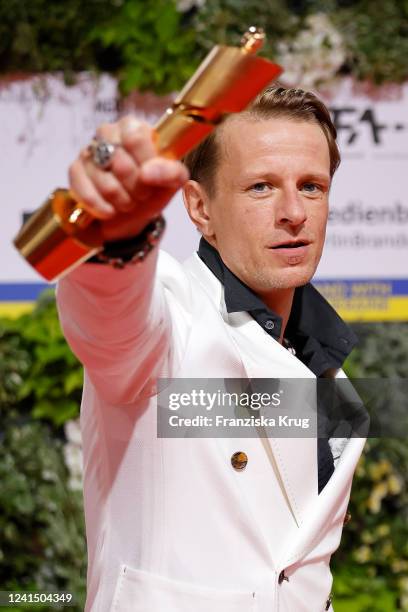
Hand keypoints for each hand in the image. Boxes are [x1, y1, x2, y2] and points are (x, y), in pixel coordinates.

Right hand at [68, 116, 188, 240]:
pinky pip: (85, 193)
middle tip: (142, 195)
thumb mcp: (172, 182)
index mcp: (134, 127)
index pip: (135, 139)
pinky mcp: (75, 172)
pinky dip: (102, 208)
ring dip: (122, 201)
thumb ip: (171, 172)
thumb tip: (148, 173)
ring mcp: (88, 152)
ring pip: (105, 183)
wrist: (130, 212)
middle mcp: (108, 133)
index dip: (145, 165)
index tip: (151, 179)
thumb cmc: (152, 188)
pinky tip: (110, 211)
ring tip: (128, 202)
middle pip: (121, 163)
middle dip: (136, 188)